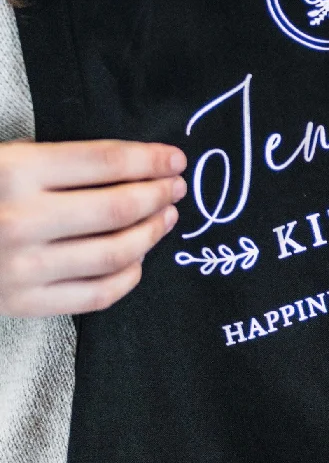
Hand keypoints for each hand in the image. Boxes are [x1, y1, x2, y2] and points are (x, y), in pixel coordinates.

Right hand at [0, 139, 186, 316]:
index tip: (175, 159)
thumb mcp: (6, 159)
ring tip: (166, 218)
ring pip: (114, 253)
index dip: (150, 160)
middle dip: (158, 195)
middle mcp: (19, 220)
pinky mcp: (22, 303)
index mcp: (14, 171)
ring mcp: (21, 268)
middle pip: (117, 209)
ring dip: (151, 234)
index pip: (105, 162)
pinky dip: (128, 277)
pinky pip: (95, 295)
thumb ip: (64, 162)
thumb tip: (140, 164)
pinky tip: (139, 260)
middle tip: (176, 188)